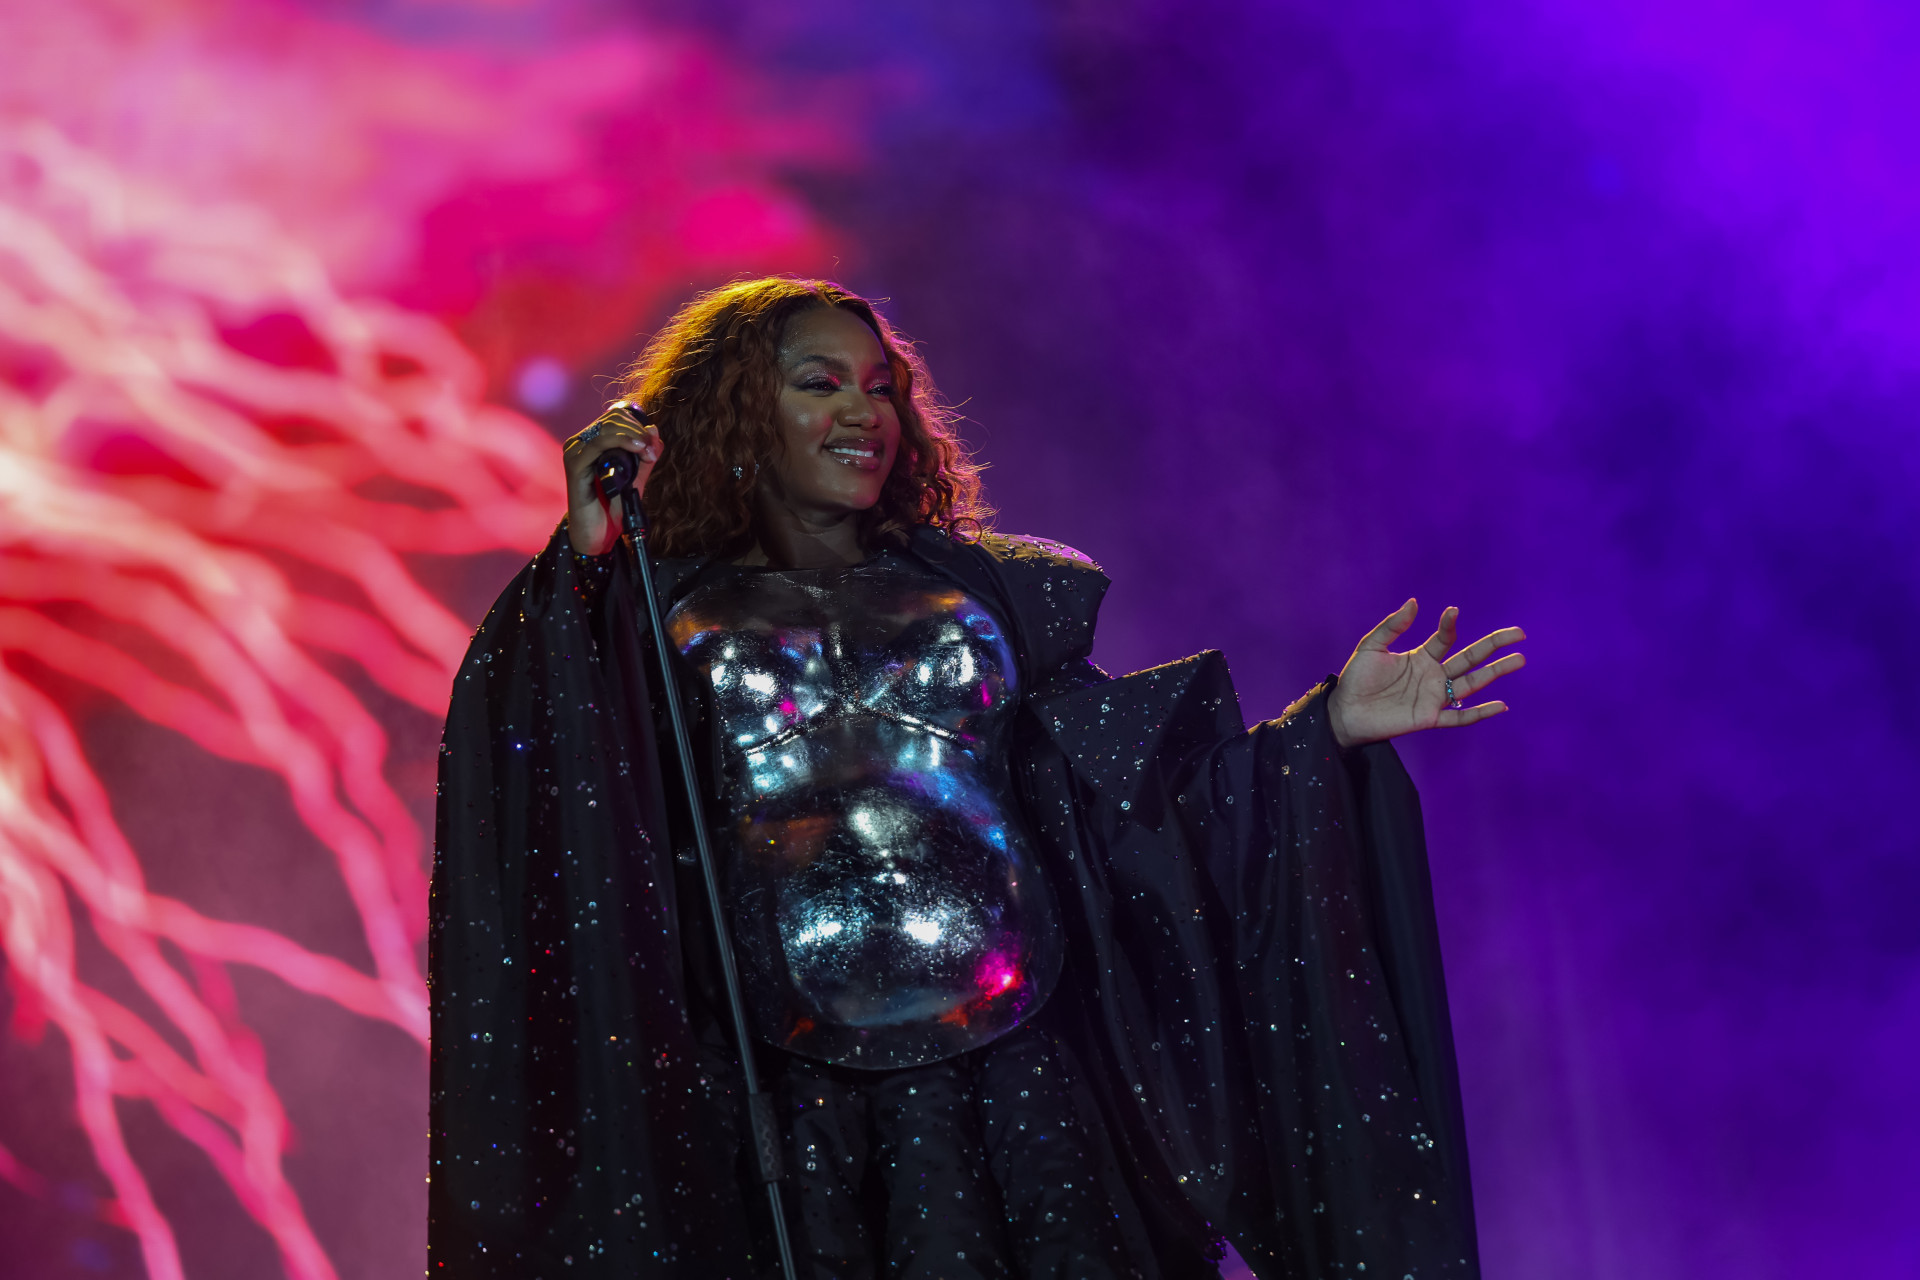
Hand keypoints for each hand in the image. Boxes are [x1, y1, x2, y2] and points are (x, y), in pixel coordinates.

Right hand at [563, 402, 659, 554]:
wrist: (599, 535)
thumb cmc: (615, 508)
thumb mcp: (636, 478)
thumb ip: (645, 455)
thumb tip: (653, 429)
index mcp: (593, 443)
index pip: (616, 417)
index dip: (638, 425)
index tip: (653, 446)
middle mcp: (581, 443)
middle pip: (613, 418)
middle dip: (639, 431)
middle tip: (652, 452)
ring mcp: (575, 452)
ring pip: (607, 427)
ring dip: (634, 436)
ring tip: (647, 453)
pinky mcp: (574, 465)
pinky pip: (598, 444)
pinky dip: (622, 442)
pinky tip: (638, 450)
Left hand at [1327, 599, 1525, 748]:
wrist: (1344, 712)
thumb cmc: (1356, 680)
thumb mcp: (1371, 647)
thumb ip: (1393, 626)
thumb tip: (1414, 602)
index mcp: (1421, 658)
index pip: (1446, 639)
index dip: (1450, 625)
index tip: (1452, 611)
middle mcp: (1433, 676)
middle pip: (1470, 659)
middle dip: (1494, 646)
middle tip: (1519, 634)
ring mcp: (1434, 698)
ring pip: (1472, 684)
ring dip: (1496, 673)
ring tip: (1519, 660)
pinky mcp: (1429, 718)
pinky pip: (1460, 717)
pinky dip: (1480, 713)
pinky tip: (1501, 705)